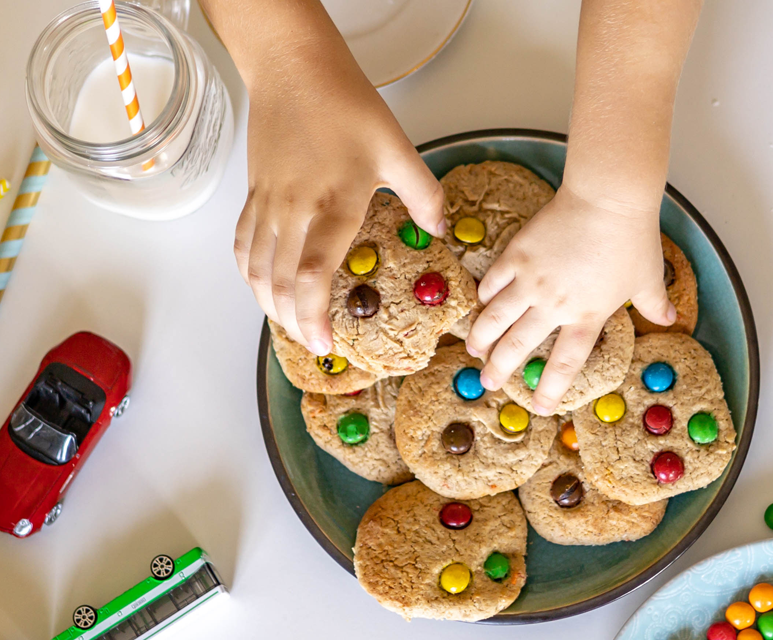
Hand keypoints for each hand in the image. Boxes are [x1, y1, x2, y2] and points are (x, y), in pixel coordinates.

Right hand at [232, 60, 443, 356]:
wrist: (294, 70)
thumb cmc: (346, 106)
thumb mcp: (399, 149)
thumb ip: (424, 196)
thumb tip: (437, 231)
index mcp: (332, 203)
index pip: (312, 274)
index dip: (314, 315)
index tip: (327, 343)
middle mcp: (293, 210)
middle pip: (279, 283)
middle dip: (294, 323)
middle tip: (317, 345)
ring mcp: (268, 203)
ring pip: (256, 269)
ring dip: (270, 305)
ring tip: (293, 326)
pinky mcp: (254, 194)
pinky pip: (243, 245)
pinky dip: (251, 275)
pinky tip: (264, 289)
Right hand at [466, 185, 675, 413]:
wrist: (607, 198)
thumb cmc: (632, 239)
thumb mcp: (648, 278)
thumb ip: (653, 304)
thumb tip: (669, 320)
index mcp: (587, 317)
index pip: (564, 364)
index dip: (550, 390)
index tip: (541, 407)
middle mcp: (554, 305)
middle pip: (518, 346)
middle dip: (500, 369)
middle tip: (487, 383)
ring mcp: (531, 280)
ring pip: (496, 317)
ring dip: (482, 337)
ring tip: (473, 351)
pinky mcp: (517, 254)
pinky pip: (493, 281)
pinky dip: (484, 295)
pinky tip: (480, 304)